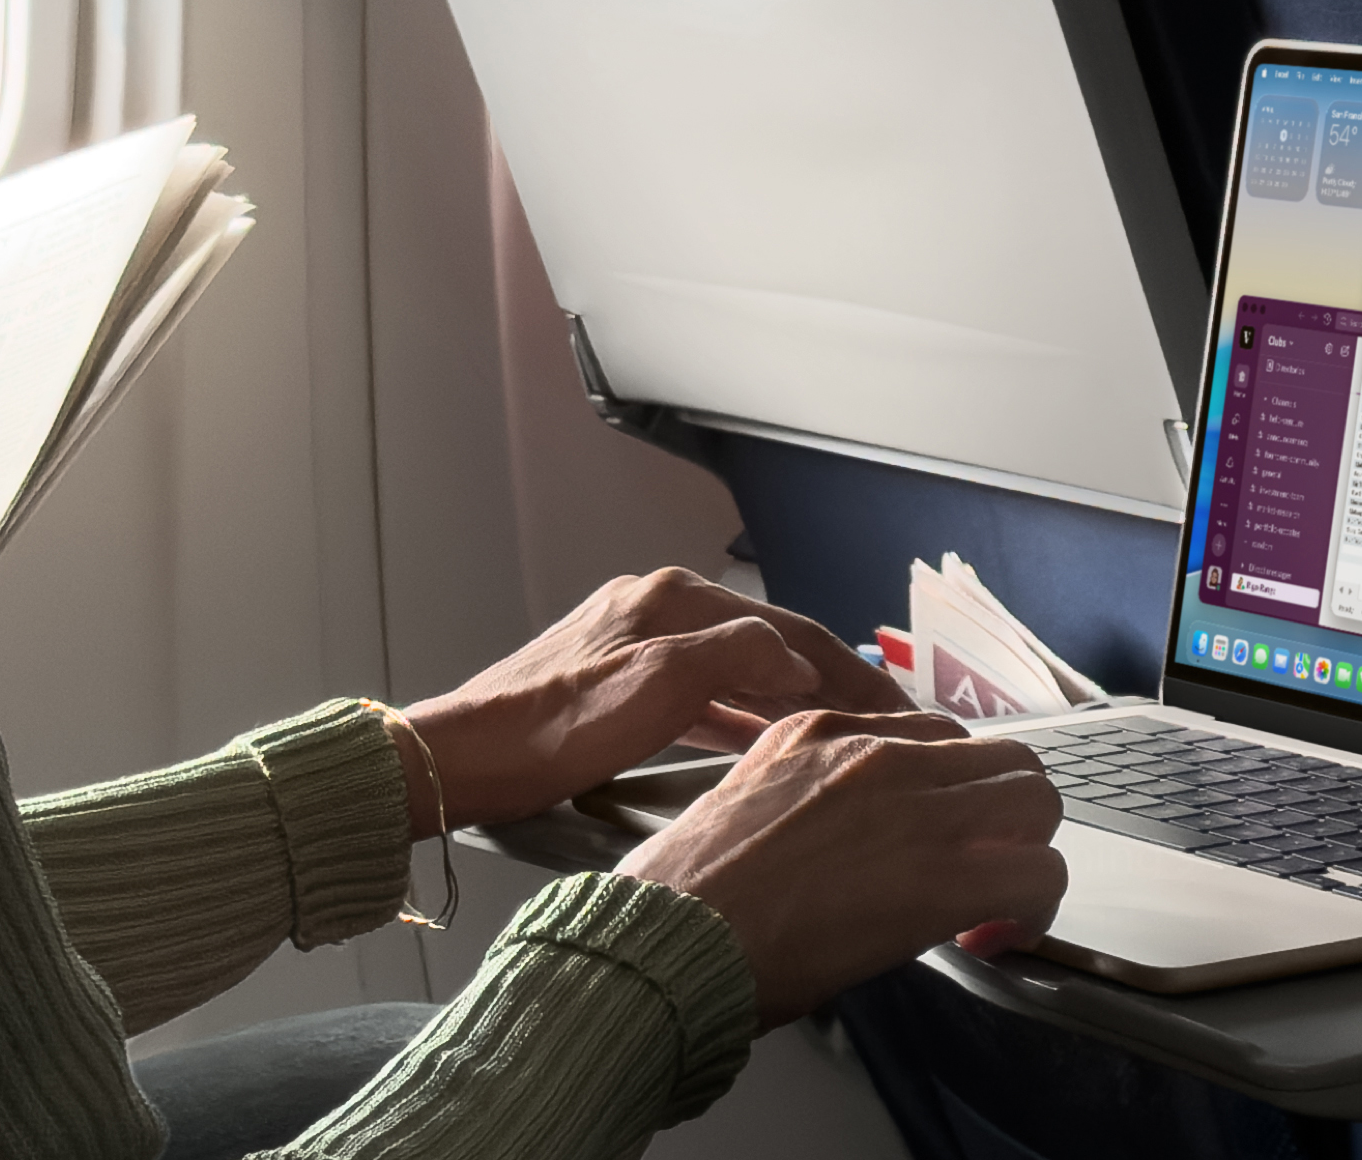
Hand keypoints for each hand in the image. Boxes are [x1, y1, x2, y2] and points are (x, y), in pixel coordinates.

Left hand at [392, 568, 912, 835]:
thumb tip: (797, 660)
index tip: (900, 709)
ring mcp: (631, 643)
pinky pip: (700, 693)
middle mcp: (654, 608)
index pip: (787, 628)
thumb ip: (737, 660)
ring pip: (734, 669)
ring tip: (842, 733)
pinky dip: (741, 713)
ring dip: (789, 698)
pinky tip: (762, 738)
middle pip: (765, 643)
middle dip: (829, 681)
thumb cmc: (550, 732)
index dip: (851, 668)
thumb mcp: (658, 689)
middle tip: (887, 723)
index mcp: (671, 600)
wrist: (461, 761)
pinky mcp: (612, 682)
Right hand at [617, 709, 1066, 1027]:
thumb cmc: (687, 895)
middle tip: (983, 868)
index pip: (935, 736)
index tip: (940, 836)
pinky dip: (1031, 910)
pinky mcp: (940, 875)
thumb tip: (852, 835)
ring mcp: (914, 808)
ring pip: (1035, 800)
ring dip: (1027, 853)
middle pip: (1002, 757)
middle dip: (1007, 816)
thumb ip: (810, 794)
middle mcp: (876, 752)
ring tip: (994, 904)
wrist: (672, 939)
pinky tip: (994, 938)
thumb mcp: (746, 800)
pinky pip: (1036, 874)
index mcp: (823, 729)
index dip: (950, 793)